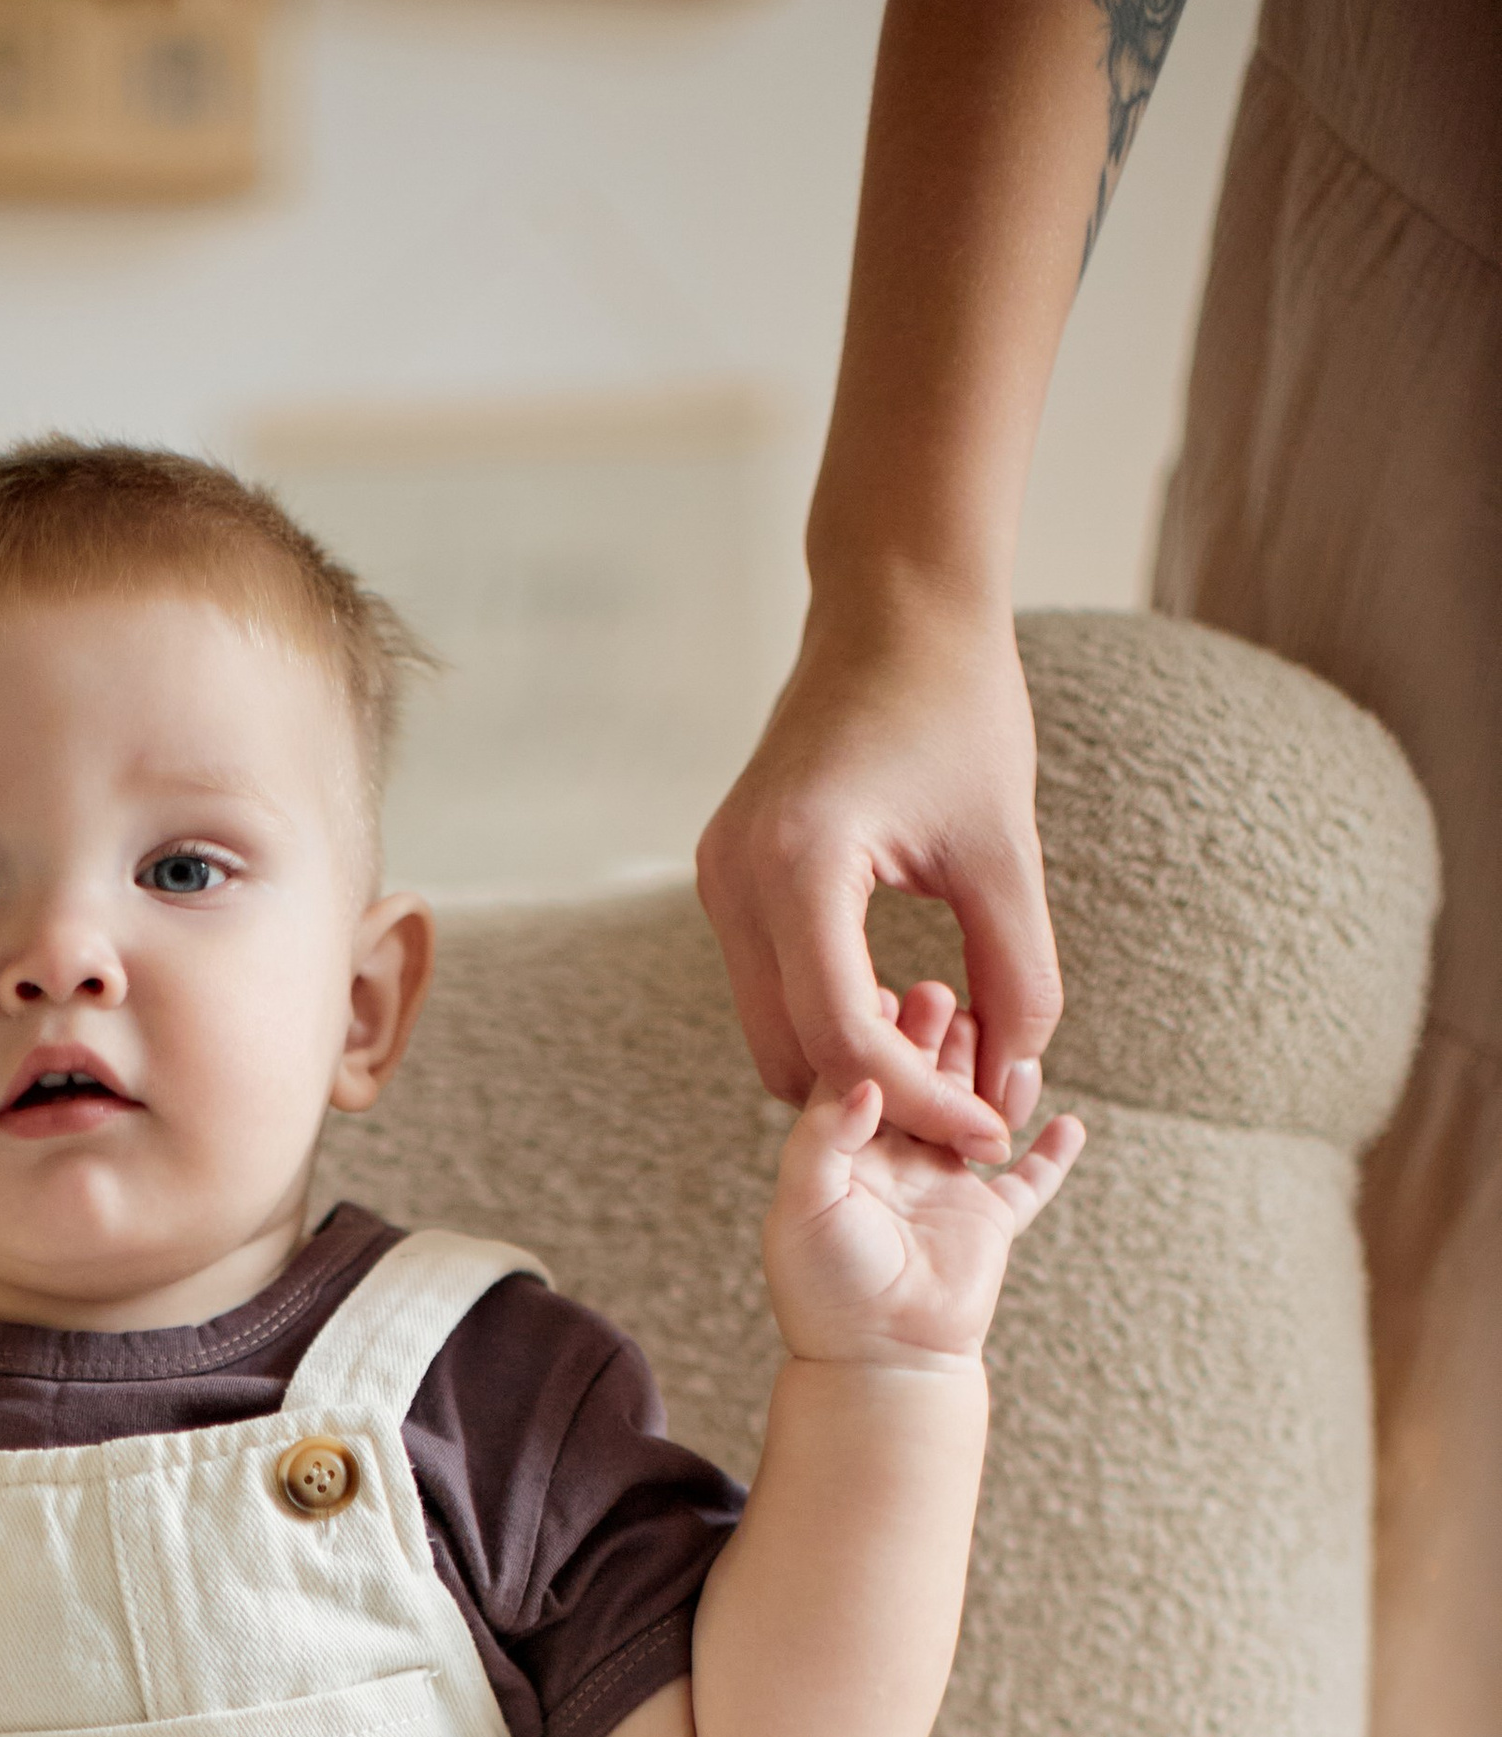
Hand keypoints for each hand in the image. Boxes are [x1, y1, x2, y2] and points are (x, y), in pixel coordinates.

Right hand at [697, 595, 1060, 1156]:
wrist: (894, 610)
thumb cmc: (958, 709)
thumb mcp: (1007, 851)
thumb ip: (1018, 978)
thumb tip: (1013, 1088)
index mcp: (800, 864)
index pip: (845, 1037)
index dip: (924, 1102)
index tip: (992, 1127)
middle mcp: (736, 880)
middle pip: (792, 1056)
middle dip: (880, 1101)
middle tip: (968, 1112)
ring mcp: (719, 882)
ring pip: (772, 1036)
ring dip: (851, 1068)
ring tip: (942, 1063)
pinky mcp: (727, 881)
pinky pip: (769, 992)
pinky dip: (829, 1023)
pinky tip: (900, 1014)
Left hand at [762, 980, 1082, 1368]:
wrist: (877, 1361)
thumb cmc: (827, 1290)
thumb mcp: (803, 1204)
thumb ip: (824, 1137)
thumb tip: (866, 1079)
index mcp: (843, 1156)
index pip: (860, 1078)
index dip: (875, 1037)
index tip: (889, 992)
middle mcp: (895, 1165)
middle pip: (920, 1083)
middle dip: (932, 1039)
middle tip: (944, 993)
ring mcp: (946, 1190)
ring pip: (974, 1114)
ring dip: (985, 1074)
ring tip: (994, 1028)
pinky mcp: (988, 1223)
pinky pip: (1029, 1182)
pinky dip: (1052, 1155)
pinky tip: (1071, 1120)